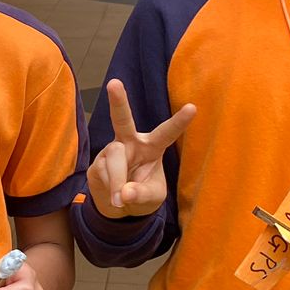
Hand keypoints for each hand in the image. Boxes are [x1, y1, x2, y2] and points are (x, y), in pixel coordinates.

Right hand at [87, 79, 196, 218]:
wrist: (119, 206)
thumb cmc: (142, 193)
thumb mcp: (152, 197)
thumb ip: (142, 194)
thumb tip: (124, 193)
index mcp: (152, 147)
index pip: (167, 133)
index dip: (179, 122)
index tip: (192, 107)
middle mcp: (130, 143)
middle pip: (122, 120)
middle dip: (118, 102)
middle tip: (114, 83)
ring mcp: (111, 151)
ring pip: (115, 160)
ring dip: (118, 182)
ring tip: (121, 200)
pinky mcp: (97, 163)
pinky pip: (103, 173)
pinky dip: (110, 189)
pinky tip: (113, 196)